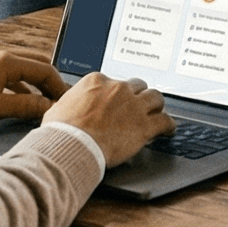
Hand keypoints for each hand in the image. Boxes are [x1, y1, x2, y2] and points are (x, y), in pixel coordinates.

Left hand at [0, 49, 66, 125]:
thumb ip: (24, 106)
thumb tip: (48, 106)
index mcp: (7, 62)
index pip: (45, 70)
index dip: (58, 87)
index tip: (65, 102)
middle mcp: (2, 56)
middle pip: (38, 65)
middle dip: (51, 83)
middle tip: (60, 100)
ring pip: (26, 69)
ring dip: (38, 84)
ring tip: (46, 102)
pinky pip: (13, 74)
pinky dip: (24, 86)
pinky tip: (24, 101)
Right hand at [42, 71, 172, 166]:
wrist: (71, 145)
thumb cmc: (61, 131)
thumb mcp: (59, 108)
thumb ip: (70, 103)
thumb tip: (66, 107)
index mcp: (97, 81)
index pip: (115, 81)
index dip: (118, 93)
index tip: (118, 100)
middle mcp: (118, 89)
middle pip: (138, 86)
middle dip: (138, 96)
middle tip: (138, 105)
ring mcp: (133, 106)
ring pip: (156, 98)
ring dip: (156, 105)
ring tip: (157, 112)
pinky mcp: (144, 125)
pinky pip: (165, 121)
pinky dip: (168, 125)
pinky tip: (168, 130)